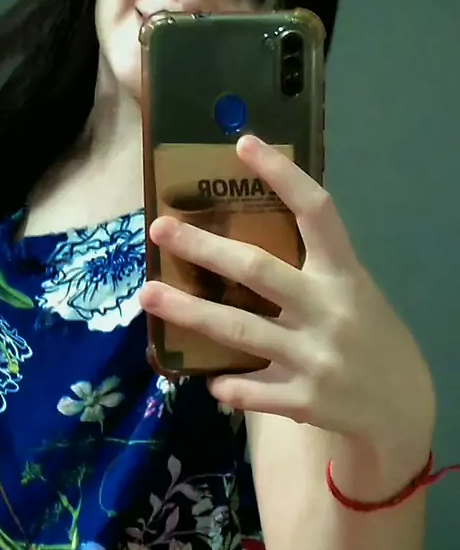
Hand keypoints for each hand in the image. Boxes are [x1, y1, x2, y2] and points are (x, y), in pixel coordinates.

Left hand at [139, 136, 434, 460]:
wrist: (402, 405)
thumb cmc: (370, 334)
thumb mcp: (354, 291)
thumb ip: (312, 271)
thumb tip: (245, 248)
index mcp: (343, 273)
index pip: (316, 211)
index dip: (282, 174)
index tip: (244, 144)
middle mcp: (328, 309)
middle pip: (257, 269)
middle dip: (204, 247)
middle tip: (160, 228)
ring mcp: (315, 356)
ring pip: (240, 328)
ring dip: (189, 311)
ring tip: (147, 295)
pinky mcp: (305, 400)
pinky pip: (251, 390)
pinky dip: (228, 384)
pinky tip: (208, 380)